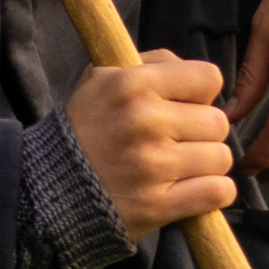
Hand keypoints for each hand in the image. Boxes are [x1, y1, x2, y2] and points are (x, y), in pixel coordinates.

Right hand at [65, 52, 234, 240]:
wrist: (47, 190)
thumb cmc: (83, 131)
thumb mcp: (102, 80)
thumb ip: (151, 64)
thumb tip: (193, 72)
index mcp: (132, 84)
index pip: (209, 78)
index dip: (202, 94)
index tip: (186, 107)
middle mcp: (145, 120)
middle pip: (218, 121)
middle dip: (203, 133)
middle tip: (179, 142)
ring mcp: (153, 165)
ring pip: (221, 157)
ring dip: (207, 164)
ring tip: (181, 167)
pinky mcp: (157, 204)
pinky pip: (218, 191)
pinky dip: (212, 193)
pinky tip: (192, 189)